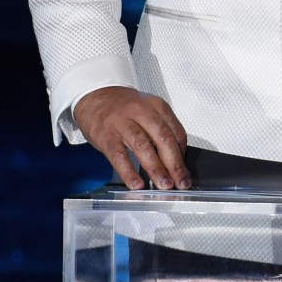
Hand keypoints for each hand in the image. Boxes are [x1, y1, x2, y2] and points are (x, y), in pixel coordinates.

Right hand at [73, 86, 189, 190]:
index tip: (185, 171)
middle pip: (163, 139)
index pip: (176, 132)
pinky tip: (137, 184)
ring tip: (164, 185)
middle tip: (181, 182)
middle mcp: (141, 112)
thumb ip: (161, 131)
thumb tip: (175, 159)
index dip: (183, 154)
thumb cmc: (125, 109)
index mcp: (157, 106)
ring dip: (156, 169)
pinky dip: (129, 172)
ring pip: (143, 147)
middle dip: (174, 164)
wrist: (96, 97)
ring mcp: (122, 124)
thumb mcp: (148, 111)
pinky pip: (119, 156)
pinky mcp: (106, 136)